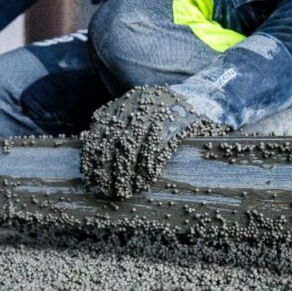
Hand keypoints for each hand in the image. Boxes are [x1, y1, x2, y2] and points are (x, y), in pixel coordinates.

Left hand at [80, 86, 226, 199]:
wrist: (202, 100)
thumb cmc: (165, 115)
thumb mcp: (138, 115)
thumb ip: (116, 128)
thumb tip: (89, 149)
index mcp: (124, 101)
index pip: (100, 130)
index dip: (92, 154)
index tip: (89, 175)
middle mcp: (137, 102)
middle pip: (113, 140)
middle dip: (107, 168)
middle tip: (105, 189)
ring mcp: (156, 110)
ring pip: (132, 145)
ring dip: (126, 172)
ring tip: (124, 190)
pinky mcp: (176, 121)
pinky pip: (155, 147)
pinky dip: (147, 167)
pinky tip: (143, 181)